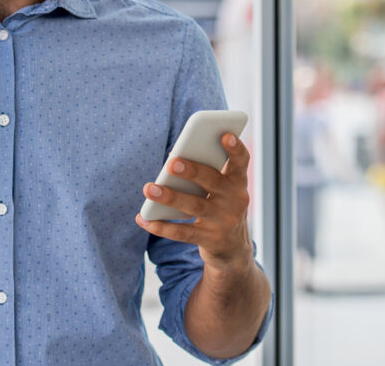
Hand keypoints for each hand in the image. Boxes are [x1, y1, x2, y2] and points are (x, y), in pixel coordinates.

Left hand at [135, 133, 253, 273]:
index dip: (235, 149)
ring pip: (195, 206)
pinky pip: (182, 233)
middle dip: (192, 171)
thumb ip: (204, 171)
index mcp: (238, 182)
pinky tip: (143, 219)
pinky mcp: (210, 240)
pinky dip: (161, 227)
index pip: (241, 162)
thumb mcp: (221, 189)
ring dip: (171, 197)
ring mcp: (223, 222)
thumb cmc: (220, 206)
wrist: (233, 249)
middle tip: (171, 162)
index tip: (226, 135)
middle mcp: (235, 201)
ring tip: (149, 188)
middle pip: (213, 182)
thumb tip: (172, 157)